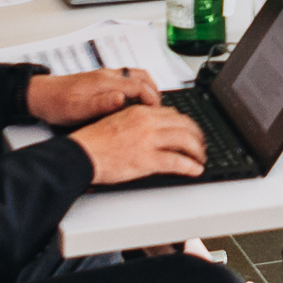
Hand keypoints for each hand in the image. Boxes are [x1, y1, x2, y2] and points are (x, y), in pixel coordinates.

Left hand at [28, 67, 162, 124]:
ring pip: (135, 75)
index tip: (157, 113)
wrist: (39, 95)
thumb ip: (101, 104)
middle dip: (155, 91)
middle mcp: (107, 75)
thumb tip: (122, 99)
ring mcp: (104, 76)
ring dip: (147, 87)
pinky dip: (137, 86)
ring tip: (150, 105)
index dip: (153, 99)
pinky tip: (133, 100)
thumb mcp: (78, 110)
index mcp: (105, 82)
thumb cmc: (56, 104)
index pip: (140, 85)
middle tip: (158, 109)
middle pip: (142, 76)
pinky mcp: (100, 79)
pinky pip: (127, 78)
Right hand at [71, 103, 204, 183]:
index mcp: (140, 113)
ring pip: (185, 141)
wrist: (81, 154)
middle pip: (184, 125)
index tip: (190, 130)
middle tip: (201, 144)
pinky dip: (190, 166)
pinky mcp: (147, 160)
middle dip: (197, 136)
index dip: (186, 123)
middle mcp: (148, 123)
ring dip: (197, 151)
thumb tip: (151, 127)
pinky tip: (195, 170)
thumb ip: (137, 121)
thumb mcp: (117, 120)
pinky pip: (176, 162)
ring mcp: (148, 141)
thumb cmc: (93, 141)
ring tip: (200, 158)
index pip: (173, 114)